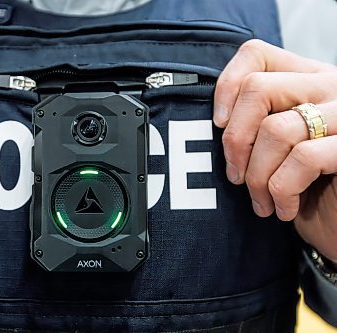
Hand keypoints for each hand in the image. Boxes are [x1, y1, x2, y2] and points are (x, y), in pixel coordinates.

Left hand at [213, 39, 336, 262]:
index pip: (256, 54)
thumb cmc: (307, 188)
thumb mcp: (277, 148)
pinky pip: (303, 158)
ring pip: (275, 129)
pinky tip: (284, 208)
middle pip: (257, 89)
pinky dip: (282, 190)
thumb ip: (256, 124)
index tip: (218, 123)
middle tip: (235, 175)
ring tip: (261, 200)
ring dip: (256, 176)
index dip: (227, 86)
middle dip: (235, 140)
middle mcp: (329, 87)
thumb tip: (217, 122)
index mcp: (306, 80)